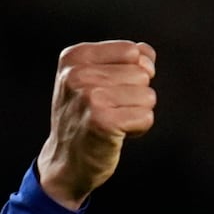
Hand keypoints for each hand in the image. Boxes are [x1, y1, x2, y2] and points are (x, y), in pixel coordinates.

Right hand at [36, 40, 156, 208]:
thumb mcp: (94, 79)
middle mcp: (78, 74)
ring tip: (113, 122)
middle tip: (110, 111)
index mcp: (75, 57)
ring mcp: (89, 98)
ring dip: (137, 112)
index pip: (132, 52)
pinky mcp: (102, 122)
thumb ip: (123, 59)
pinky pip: (146, 117)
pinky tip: (117, 134)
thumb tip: (147, 53)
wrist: (65, 162)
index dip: (133, 73)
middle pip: (142, 74)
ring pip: (147, 95)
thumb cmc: (85, 118)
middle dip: (136, 95)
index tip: (112, 90)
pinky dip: (138, 128)